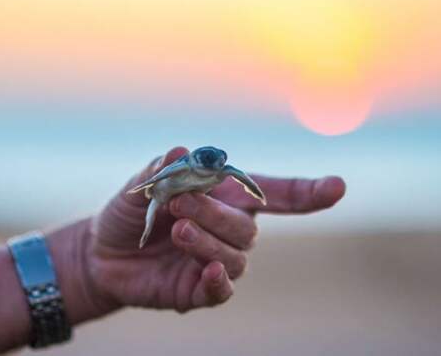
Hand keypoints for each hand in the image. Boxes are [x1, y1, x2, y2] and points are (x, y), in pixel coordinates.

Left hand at [85, 146, 345, 313]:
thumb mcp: (139, 186)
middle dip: (214, 213)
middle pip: (246, 226)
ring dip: (208, 241)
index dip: (310, 192)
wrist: (102, 253)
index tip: (338, 187)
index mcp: (227, 197)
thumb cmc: (130, 211)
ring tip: (177, 229)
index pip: (278, 195)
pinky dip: (220, 281)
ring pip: (237, 255)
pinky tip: (210, 270)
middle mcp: (231, 229)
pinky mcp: (200, 290)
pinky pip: (223, 289)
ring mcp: (218, 260)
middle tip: (178, 205)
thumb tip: (183, 149)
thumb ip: (162, 170)